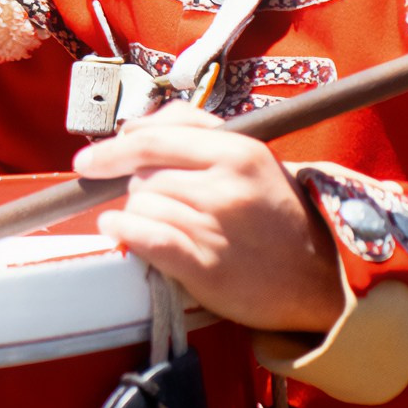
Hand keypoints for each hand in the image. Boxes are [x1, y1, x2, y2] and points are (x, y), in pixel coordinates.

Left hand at [73, 103, 343, 335]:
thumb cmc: (278, 216)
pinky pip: (145, 238)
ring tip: (162, 225)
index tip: (89, 159)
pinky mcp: (205, 267)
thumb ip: (196, 132)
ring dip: (137, 215)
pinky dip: (123, 232)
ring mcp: (215, 228)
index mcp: (240, 152)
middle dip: (138, 188)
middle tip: (156, 203)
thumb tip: (132, 127)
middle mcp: (226, 187)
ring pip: (141, 206)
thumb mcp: (252, 159)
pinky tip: (118, 231)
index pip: (158, 139)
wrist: (318, 280)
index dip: (115, 148)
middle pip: (144, 176)